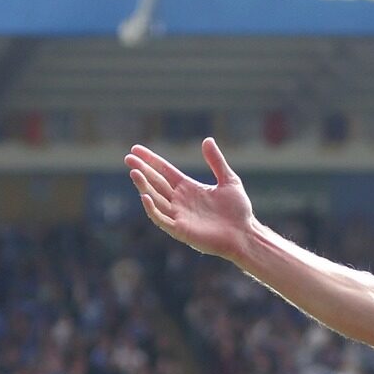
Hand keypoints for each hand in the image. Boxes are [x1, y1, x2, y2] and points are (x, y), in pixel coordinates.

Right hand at [125, 138, 257, 262]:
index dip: (151, 160)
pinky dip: (152, 209)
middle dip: (142, 170)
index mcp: (188, 188)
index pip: (164, 171)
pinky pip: (161, 219)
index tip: (136, 149)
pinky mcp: (180, 230)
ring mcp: (178, 215)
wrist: (245, 234)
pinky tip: (145, 196)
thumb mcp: (229, 180)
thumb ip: (216, 161)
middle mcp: (179, 200)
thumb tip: (207, 139)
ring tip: (134, 172)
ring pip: (155, 198)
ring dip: (144, 186)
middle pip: (156, 182)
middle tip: (128, 157)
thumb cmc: (238, 210)